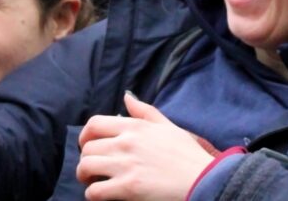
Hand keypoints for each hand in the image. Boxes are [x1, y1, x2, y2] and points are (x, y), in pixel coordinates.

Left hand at [76, 94, 213, 200]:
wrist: (202, 179)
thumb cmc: (186, 154)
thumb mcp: (167, 125)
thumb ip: (144, 111)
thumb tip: (126, 96)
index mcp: (135, 127)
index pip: (94, 124)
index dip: (85, 136)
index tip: (88, 146)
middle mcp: (126, 143)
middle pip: (87, 148)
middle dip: (86, 160)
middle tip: (93, 169)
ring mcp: (126, 165)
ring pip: (86, 167)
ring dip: (85, 177)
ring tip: (93, 182)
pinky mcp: (128, 188)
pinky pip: (94, 191)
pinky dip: (93, 194)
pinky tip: (101, 195)